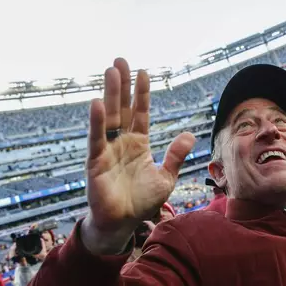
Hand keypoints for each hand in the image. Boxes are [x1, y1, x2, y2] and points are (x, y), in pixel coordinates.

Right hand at [82, 58, 195, 253]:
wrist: (123, 224)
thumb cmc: (141, 203)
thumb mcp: (165, 177)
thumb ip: (175, 156)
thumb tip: (189, 134)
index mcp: (138, 145)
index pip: (141, 113)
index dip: (142, 94)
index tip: (144, 72)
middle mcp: (122, 143)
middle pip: (122, 108)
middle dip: (122, 85)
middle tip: (120, 60)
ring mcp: (108, 150)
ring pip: (109, 117)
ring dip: (110, 94)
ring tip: (111, 71)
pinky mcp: (96, 162)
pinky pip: (97, 139)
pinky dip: (97, 122)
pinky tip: (98, 103)